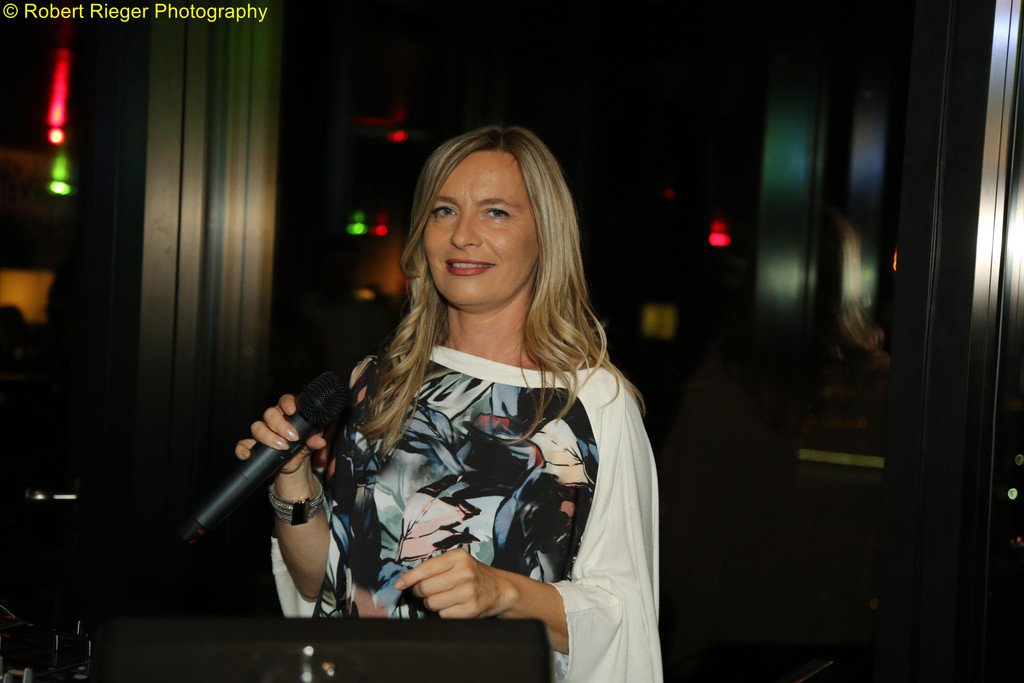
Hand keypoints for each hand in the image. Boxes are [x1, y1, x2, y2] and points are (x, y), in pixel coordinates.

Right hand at [234, 394, 328, 475]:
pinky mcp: (253, 447)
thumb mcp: (311, 442)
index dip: (287, 403)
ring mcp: (262, 433)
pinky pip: (242, 445)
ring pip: (256, 427)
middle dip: (280, 425)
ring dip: (268, 437)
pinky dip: (244, 450)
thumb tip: (319, 441)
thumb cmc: (303, 446)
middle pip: (269, 414)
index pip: (284, 400)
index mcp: (287, 413)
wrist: (295, 465)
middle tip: (292, 436)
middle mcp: (273, 420)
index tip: (292, 411)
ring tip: (282, 446)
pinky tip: (252, 454)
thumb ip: (314, 439)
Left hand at [394, 548, 516, 617]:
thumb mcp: (457, 562)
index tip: (398, 584)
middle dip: (420, 591)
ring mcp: (468, 593)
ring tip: (444, 597)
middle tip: (427, 590)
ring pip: (431, 603)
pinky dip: (443, 612)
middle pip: (425, 588)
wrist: (499, 589)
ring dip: (432, 603)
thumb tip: (404, 579)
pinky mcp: (470, 610)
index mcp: (458, 557)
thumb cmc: (472, 574)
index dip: (409, 578)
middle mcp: (464, 573)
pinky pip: (442, 615)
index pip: (426, 569)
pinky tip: (453, 605)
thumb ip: (433, 567)